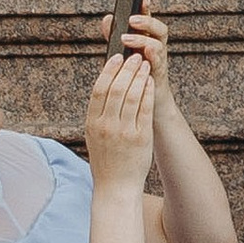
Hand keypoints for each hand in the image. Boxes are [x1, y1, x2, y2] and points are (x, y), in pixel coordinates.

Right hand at [83, 45, 155, 195]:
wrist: (116, 186)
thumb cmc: (106, 158)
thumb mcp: (94, 134)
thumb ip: (99, 112)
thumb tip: (107, 83)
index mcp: (92, 123)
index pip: (99, 90)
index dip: (108, 70)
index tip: (116, 57)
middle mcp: (106, 126)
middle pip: (116, 89)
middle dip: (127, 69)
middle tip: (135, 56)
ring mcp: (124, 131)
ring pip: (132, 96)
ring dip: (140, 76)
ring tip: (145, 65)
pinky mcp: (141, 137)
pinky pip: (145, 109)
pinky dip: (148, 92)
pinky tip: (151, 82)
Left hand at [119, 9, 176, 120]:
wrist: (145, 105)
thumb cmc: (131, 77)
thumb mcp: (120, 53)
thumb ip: (114, 36)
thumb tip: (108, 18)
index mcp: (147, 40)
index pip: (148, 20)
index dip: (147, 9)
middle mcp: (156, 48)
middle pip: (159, 29)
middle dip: (147, 21)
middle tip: (132, 19)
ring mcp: (159, 61)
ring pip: (159, 43)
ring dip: (143, 39)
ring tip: (127, 38)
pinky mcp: (158, 75)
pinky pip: (159, 63)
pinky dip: (152, 56)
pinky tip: (144, 54)